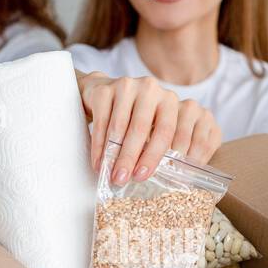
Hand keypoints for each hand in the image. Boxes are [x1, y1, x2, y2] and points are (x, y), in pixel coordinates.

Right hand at [76, 70, 221, 185]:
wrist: (106, 96)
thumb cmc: (134, 119)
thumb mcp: (152, 129)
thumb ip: (158, 148)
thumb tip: (158, 180)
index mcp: (169, 101)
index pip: (165, 131)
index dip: (155, 155)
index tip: (145, 176)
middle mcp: (151, 89)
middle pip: (140, 129)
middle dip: (131, 158)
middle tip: (123, 179)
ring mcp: (127, 86)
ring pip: (119, 127)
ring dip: (113, 155)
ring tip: (110, 175)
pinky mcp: (105, 90)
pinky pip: (101, 122)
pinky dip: (99, 146)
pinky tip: (98, 162)